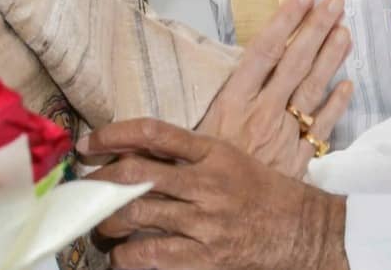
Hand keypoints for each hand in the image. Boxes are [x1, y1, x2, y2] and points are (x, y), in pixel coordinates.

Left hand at [82, 119, 348, 269]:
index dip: (112, 135)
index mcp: (214, 152)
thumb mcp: (232, 160)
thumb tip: (134, 157)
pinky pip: (148, 254)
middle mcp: (207, 183)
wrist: (305, 232)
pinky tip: (121, 255)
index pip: (153, 133)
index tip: (87, 144)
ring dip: (106, 221)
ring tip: (101, 226)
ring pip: (135, 215)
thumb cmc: (266, 194)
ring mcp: (205, 222)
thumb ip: (189, 157)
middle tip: (84, 188)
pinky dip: (125, 256)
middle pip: (135, 175)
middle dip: (99, 182)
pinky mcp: (205, 258)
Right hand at [196, 0, 352, 177]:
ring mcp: (283, 137)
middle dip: (315, 29)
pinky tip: (348, 85)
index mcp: (232, 105)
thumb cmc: (192, 180)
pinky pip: (322, 128)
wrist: (215, 226)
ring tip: (345, 30)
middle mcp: (262, 115)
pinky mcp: (296, 160)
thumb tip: (195, 77)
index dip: (284, 22)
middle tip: (334, 2)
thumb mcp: (184, 139)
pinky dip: (336, 106)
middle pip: (294, 63)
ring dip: (330, 58)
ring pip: (312, 89)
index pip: (263, 52)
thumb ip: (198, 109)